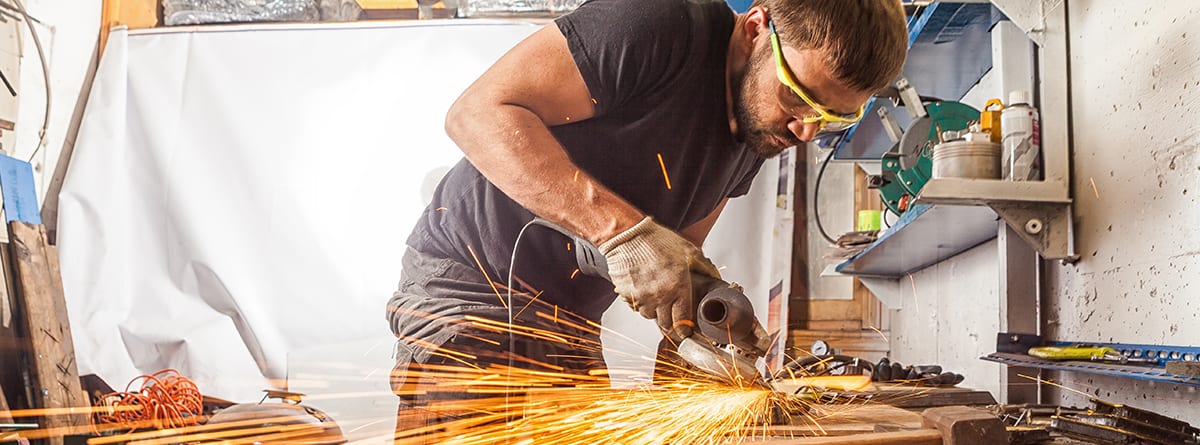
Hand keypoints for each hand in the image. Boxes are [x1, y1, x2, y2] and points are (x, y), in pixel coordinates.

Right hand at [598, 217, 720, 340]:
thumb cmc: (656, 241)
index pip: (683, 321)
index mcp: (678, 286)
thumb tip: (715, 276)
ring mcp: (642, 297)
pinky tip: (644, 291)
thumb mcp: (688, 250)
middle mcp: (660, 295)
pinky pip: (635, 307)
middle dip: (671, 324)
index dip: (685, 330)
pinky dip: (640, 303)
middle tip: (673, 320)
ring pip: (649, 316)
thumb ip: (704, 266)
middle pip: (666, 324)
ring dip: (655, 312)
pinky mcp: (627, 295)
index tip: (686, 331)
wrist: (628, 236)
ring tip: (658, 299)